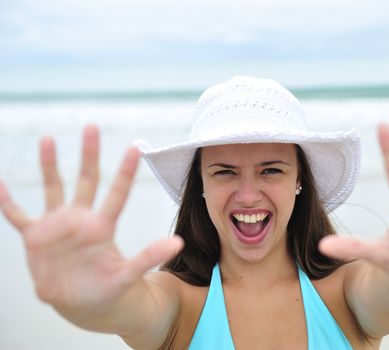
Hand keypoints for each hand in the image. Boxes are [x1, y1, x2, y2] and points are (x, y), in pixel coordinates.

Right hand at [0, 125, 182, 311]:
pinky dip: (7, 202)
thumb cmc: (109, 289)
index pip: (116, 193)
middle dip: (89, 155)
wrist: (84, 304)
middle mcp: (81, 220)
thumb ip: (149, 257)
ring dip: (50, 166)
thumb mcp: (129, 274)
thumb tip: (178, 243)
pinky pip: (18, 216)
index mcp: (103, 227)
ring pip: (53, 189)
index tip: (136, 147)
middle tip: (92, 126)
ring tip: (49, 139)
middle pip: (87, 181)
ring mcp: (57, 226)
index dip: (125, 171)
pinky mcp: (36, 237)